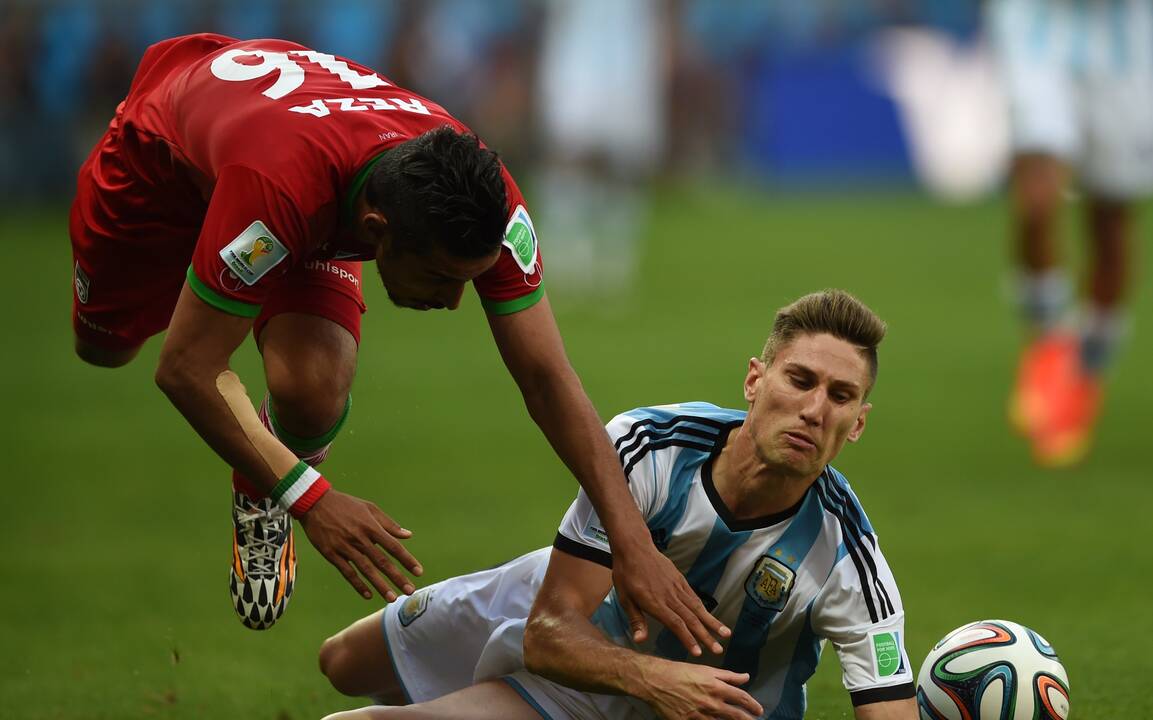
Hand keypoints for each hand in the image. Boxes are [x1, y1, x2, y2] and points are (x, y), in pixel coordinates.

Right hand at [298, 490, 422, 600]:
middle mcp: (359, 538)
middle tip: (410, 591)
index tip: (418, 572)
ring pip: (366, 569)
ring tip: (392, 598)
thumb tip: (408, 535)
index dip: (406, 560)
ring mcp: (344, 547)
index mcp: (371, 526)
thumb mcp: (369, 508)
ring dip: (380, 585)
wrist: (315, 502)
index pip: (393, 546)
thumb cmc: (345, 504)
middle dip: (397, 577)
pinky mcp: (331, 553)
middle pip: (382, 561)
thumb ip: (389, 524)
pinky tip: (368, 595)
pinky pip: (347, 572)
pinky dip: (358, 584)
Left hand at [613, 541, 729, 655]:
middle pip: (691, 619)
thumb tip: (640, 640)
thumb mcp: (624, 598)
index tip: (699, 653)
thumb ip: (636, 620)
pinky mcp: (680, 580)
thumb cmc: (626, 574)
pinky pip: (694, 596)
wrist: (634, 548)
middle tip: (718, 650)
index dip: (688, 639)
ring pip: (698, 608)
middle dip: (706, 636)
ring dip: (712, 622)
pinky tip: (710, 617)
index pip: (676, 624)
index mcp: (656, 603)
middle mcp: (670, 596)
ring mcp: (677, 587)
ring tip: (725, 633)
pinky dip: (704, 608)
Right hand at [640, 661, 762, 719]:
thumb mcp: (706, 670)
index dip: (752, 705)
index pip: (741, 698)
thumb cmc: (680, 672)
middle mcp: (711, 703)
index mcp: (716, 688)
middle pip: (736, 716)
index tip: (759, 710)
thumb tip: (746, 677)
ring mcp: (699, 716)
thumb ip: (728, 676)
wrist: (656, 681)